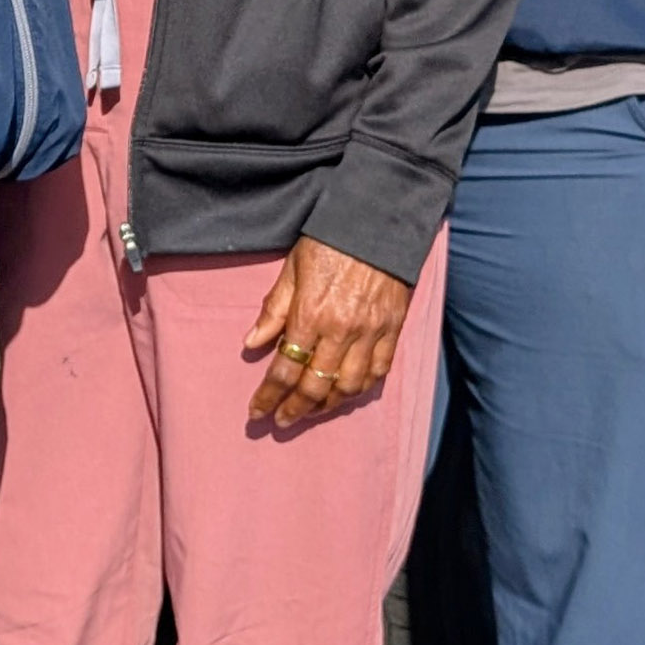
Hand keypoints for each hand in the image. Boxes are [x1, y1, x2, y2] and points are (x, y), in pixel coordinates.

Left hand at [244, 237, 414, 429]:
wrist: (377, 224)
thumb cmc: (328, 243)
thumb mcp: (291, 270)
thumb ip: (273, 310)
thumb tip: (251, 344)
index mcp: (310, 314)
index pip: (284, 369)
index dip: (268, 395)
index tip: (256, 412)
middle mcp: (341, 330)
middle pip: (315, 385)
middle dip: (295, 409)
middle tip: (282, 421)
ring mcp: (371, 332)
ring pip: (348, 386)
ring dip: (327, 405)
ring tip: (311, 410)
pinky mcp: (393, 329)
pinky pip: (379, 372)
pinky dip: (361, 389)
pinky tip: (346, 393)